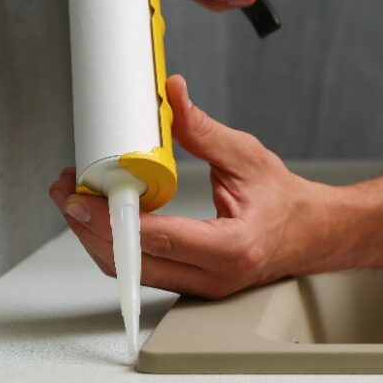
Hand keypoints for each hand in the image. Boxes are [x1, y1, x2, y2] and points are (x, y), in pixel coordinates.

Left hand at [48, 75, 331, 298]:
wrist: (313, 234)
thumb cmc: (287, 202)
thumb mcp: (246, 156)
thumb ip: (202, 129)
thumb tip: (171, 95)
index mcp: (232, 248)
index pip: (158, 238)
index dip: (113, 219)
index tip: (84, 198)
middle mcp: (213, 276)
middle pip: (131, 262)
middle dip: (90, 228)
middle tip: (69, 194)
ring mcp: (200, 286)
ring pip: (130, 271)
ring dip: (97, 237)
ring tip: (80, 201)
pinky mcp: (190, 284)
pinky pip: (142, 268)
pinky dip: (117, 243)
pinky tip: (106, 216)